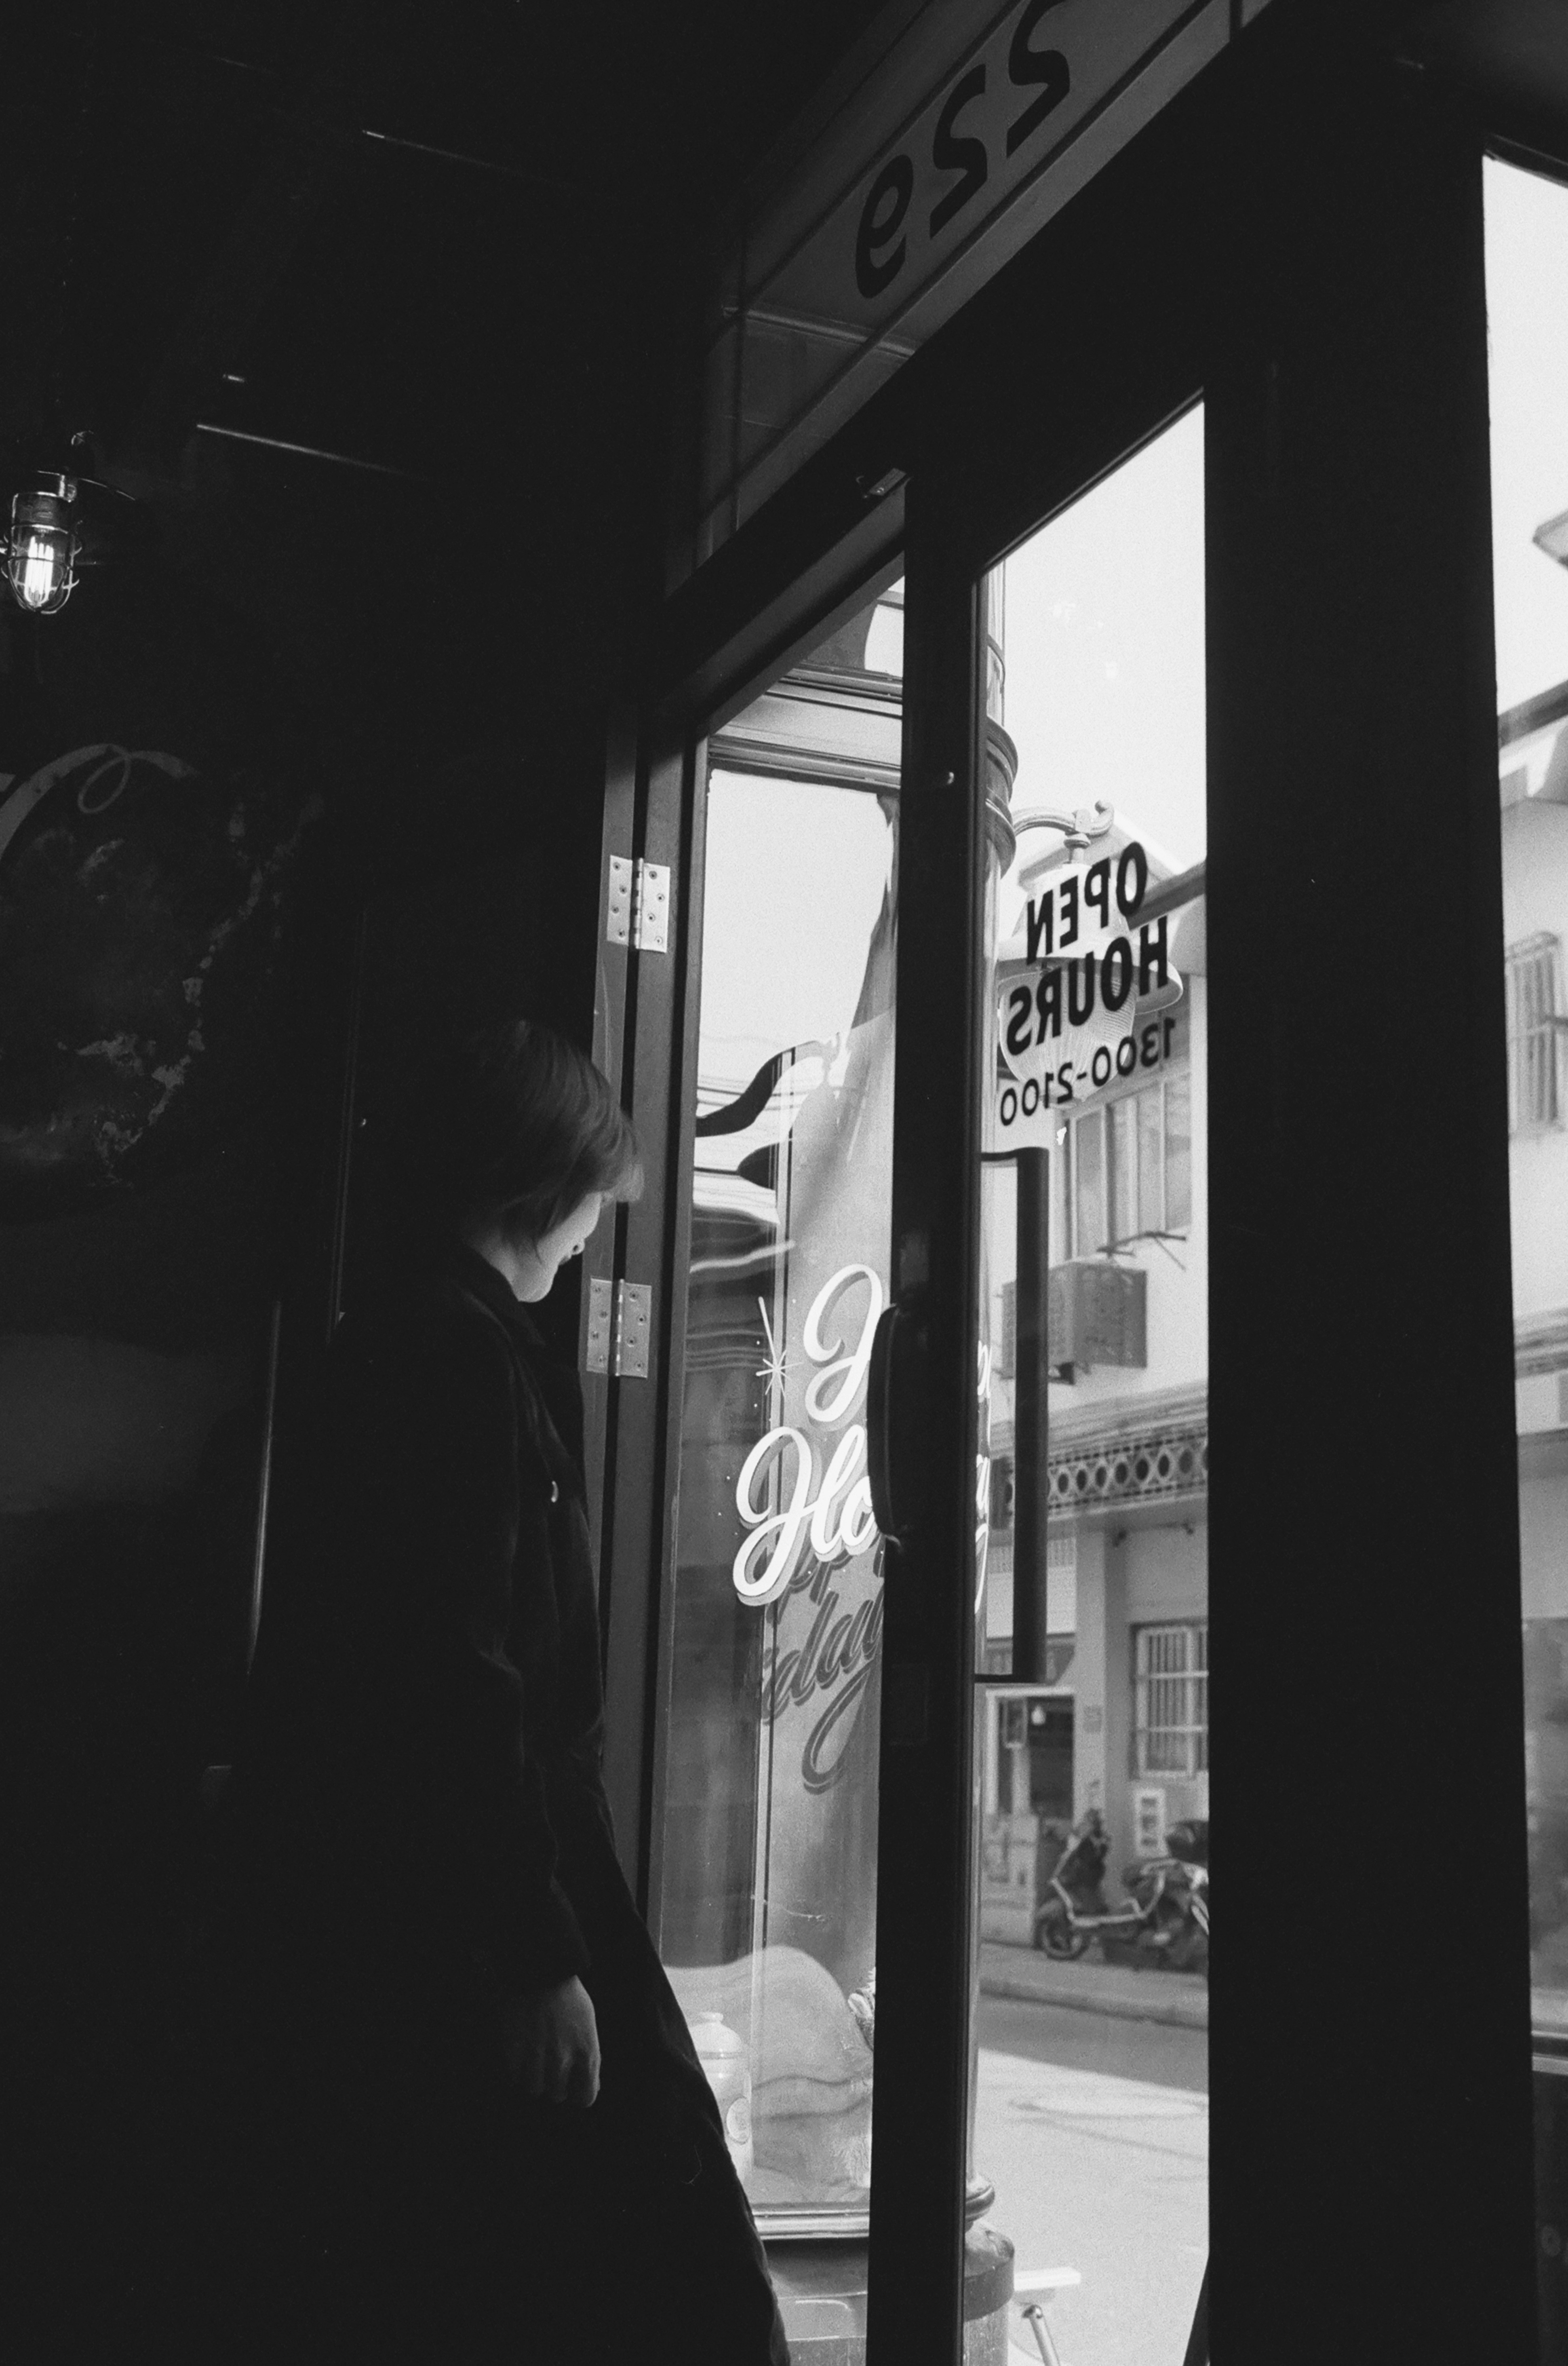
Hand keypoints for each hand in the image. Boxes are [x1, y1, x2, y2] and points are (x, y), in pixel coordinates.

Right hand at [501, 1975, 600, 2106]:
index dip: (578, 2094)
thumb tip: (591, 2085)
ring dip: (534, 2076)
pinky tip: (521, 2051)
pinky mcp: (514, 2053)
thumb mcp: (588, 2024)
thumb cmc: (568, 1995)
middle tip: (550, 2062)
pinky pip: (515, 2077)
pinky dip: (516, 2069)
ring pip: (534, 2089)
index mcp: (587, 2053)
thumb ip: (590, 2056)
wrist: (539, 1972)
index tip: (572, 2085)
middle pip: (557, 2095)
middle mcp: (563, 2061)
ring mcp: (537, 2058)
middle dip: (554, 2083)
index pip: (585, 2098)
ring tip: (534, 2055)